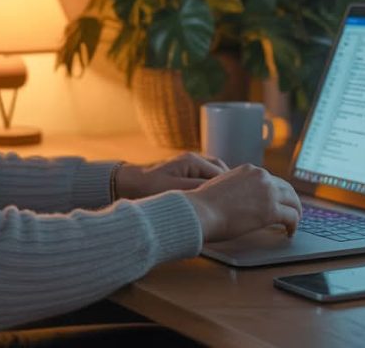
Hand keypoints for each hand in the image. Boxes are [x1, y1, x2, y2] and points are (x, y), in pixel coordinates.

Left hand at [114, 152, 228, 198]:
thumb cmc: (147, 187)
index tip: (238, 203)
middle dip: (230, 188)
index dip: (231, 189)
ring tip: (226, 204)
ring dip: (222, 188)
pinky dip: (212, 188)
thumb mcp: (173, 191)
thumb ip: (196, 190)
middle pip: (223, 173)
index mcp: (193, 161)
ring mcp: (190, 165)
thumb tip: (218, 195)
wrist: (127, 183)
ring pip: (216, 175)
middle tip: (235, 205)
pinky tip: (212, 201)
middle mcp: (194, 160)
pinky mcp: (185, 172)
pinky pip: (206, 178)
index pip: (222, 174)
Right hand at [182, 164, 302, 241]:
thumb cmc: (205, 203)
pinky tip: (289, 232)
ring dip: (295, 213)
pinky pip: (292, 217)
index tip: (279, 202)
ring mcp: (268, 192)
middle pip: (287, 189)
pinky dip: (294, 225)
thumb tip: (241, 198)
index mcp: (249, 170)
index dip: (278, 193)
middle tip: (292, 213)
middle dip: (291, 201)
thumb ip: (236, 187)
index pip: (271, 180)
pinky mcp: (271, 210)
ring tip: (293, 224)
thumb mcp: (221, 184)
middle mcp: (261, 176)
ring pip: (293, 202)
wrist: (201, 211)